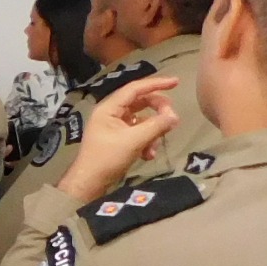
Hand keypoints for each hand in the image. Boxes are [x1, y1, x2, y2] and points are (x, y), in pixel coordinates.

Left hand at [56, 77, 181, 201]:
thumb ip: (156, 126)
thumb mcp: (134, 141)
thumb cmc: (107, 158)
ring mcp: (114, 126)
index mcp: (109, 108)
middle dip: (158, 111)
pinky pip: (138, 133)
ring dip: (153, 131)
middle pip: (141, 102)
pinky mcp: (119, 139)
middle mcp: (111, 113)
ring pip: (142, 120)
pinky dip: (146, 141)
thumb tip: (175, 116)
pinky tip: (148, 155)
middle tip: (173, 120)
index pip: (135, 88)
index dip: (156, 84)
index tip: (176, 82)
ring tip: (156, 146)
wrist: (90, 183)